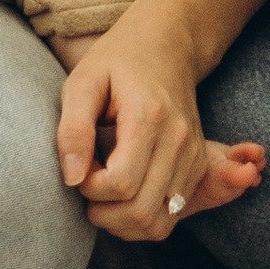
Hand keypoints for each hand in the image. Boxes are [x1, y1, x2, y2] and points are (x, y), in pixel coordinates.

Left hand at [56, 0, 235, 239]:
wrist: (167, 44)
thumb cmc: (117, 61)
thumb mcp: (83, 82)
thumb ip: (73, 129)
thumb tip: (72, 179)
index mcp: (149, 116)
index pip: (121, 183)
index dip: (89, 187)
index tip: (78, 165)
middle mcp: (180, 140)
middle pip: (141, 212)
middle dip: (103, 212)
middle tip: (86, 183)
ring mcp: (193, 156)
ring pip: (157, 224)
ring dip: (121, 222)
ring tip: (103, 192)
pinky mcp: (197, 167)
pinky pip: (170, 218)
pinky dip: (141, 220)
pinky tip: (122, 195)